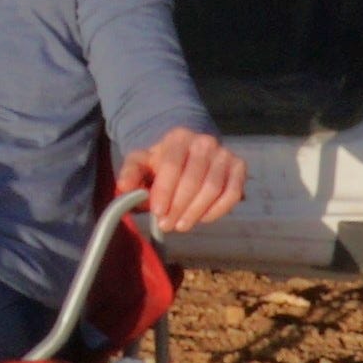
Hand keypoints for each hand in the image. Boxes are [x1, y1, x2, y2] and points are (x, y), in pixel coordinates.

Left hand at [113, 128, 244, 239]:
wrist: (188, 154)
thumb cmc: (162, 162)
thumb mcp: (141, 163)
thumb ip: (130, 173)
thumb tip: (123, 187)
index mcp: (178, 138)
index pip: (172, 166)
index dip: (165, 192)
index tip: (157, 212)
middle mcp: (205, 142)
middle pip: (194, 180)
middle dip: (178, 207)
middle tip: (167, 225)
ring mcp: (224, 154)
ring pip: (213, 189)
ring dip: (196, 212)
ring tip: (181, 225)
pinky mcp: (239, 167)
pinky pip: (232, 194)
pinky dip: (217, 211)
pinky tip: (201, 219)